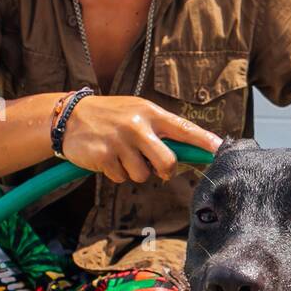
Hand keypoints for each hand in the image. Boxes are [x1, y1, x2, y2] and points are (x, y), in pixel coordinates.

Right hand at [61, 95, 221, 182]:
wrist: (69, 117)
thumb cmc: (111, 117)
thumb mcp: (137, 114)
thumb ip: (161, 132)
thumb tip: (188, 155)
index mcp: (150, 113)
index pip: (183, 128)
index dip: (203, 142)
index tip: (220, 151)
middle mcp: (137, 125)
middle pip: (167, 162)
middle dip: (164, 171)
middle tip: (154, 166)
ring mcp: (120, 140)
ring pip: (143, 175)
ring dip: (134, 171)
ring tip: (121, 154)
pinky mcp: (104, 155)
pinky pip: (121, 177)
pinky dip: (115, 173)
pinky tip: (107, 157)